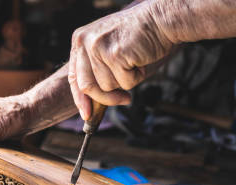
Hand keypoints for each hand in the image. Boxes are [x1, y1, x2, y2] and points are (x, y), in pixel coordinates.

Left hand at [68, 2, 174, 118]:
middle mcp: (85, 42)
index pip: (74, 77)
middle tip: (125, 100)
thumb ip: (97, 71)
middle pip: (87, 87)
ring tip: (134, 61)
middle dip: (105, 99)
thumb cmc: (138, 37)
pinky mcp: (115, 54)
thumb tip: (93, 104)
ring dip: (125, 81)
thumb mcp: (109, 49)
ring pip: (107, 86)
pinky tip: (140, 59)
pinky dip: (137, 77)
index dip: (80, 99)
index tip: (87, 114)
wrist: (161, 19)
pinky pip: (124, 83)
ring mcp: (98, 47)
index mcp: (80, 40)